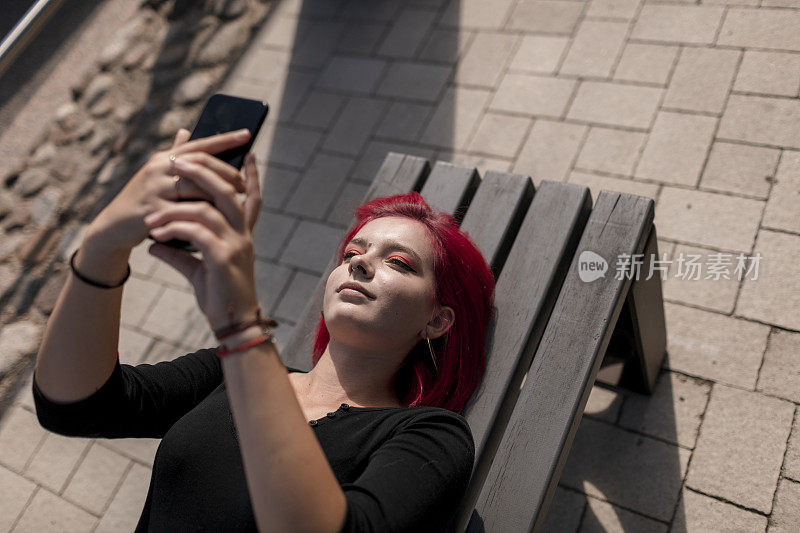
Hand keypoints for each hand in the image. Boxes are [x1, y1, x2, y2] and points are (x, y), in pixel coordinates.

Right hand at [86, 128, 251, 253]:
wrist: (114, 226)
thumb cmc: (144, 199)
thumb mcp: (157, 174)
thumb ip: (174, 154)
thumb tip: (186, 131)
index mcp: (164, 158)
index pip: (199, 144)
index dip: (224, 139)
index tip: (247, 133)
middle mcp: (158, 169)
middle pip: (200, 163)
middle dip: (226, 172)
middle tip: (244, 183)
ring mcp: (155, 189)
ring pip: (195, 185)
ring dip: (218, 192)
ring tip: (236, 199)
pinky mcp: (154, 210)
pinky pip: (185, 210)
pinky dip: (203, 212)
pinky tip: (218, 216)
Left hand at [143, 151, 262, 331]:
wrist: (233, 325)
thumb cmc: (218, 296)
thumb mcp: (197, 269)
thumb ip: (178, 252)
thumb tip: (154, 242)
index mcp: (241, 233)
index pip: (251, 196)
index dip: (250, 175)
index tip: (248, 153)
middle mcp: (242, 234)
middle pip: (226, 190)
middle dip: (202, 171)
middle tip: (177, 161)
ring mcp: (236, 244)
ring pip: (206, 210)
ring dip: (174, 207)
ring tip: (150, 214)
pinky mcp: (224, 258)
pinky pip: (196, 234)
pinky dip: (174, 230)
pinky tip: (156, 235)